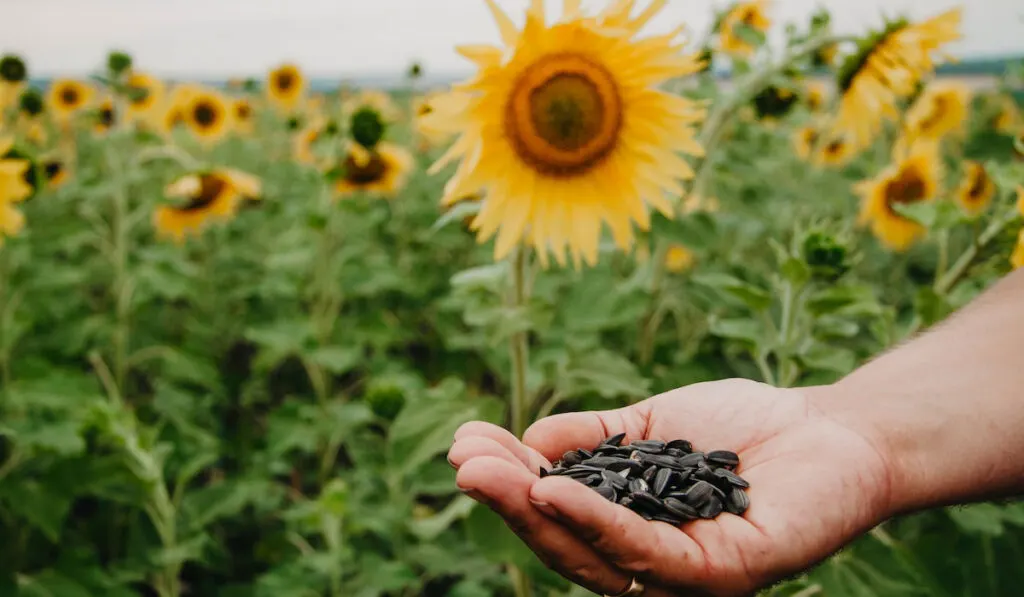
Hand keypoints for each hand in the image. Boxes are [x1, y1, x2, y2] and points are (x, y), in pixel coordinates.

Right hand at [448, 379, 894, 595]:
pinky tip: (557, 490)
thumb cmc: (742, 429)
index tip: (467, 442)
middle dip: (509, 501)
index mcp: (629, 530)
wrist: (834, 428)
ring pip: (595, 556)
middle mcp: (651, 563)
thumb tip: (528, 441)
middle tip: (462, 460)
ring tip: (489, 471)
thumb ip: (592, 437)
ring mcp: (687, 577)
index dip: (510, 484)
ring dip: (536, 513)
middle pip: (565, 543)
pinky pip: (649, 555)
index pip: (557, 517)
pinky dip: (597, 524)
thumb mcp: (648, 428)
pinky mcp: (724, 576)